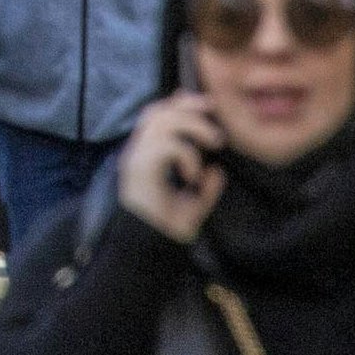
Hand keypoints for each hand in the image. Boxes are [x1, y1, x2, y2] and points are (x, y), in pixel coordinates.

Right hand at [115, 92, 228, 242]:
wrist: (150, 250)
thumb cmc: (166, 230)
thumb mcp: (194, 205)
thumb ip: (205, 189)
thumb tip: (218, 171)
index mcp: (147, 157)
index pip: (157, 116)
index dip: (180, 104)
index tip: (208, 104)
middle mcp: (137, 152)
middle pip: (157, 112)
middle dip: (187, 107)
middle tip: (214, 118)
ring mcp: (136, 159)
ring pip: (161, 122)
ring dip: (192, 126)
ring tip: (213, 143)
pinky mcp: (139, 168)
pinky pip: (165, 145)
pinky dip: (186, 153)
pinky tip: (194, 173)